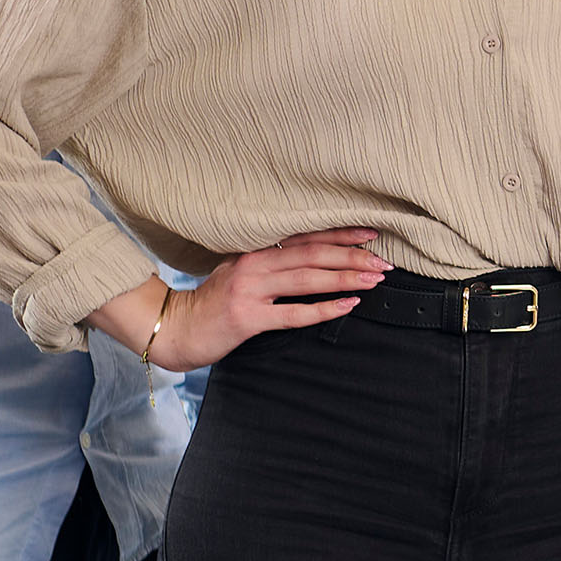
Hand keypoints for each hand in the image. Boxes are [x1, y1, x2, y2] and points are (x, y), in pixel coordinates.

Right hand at [89, 227, 388, 371]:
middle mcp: (253, 265)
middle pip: (312, 255)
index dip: (341, 233)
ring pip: (307, 280)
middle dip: (352, 256)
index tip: (373, 232)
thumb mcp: (239, 272)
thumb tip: (317, 257)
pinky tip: (348, 305)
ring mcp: (249, 291)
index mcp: (254, 250)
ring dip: (345, 278)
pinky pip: (293, 314)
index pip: (306, 236)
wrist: (176, 329)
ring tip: (374, 280)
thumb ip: (271, 262)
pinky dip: (323, 309)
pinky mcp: (247, 318)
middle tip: (384, 261)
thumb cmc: (213, 303)